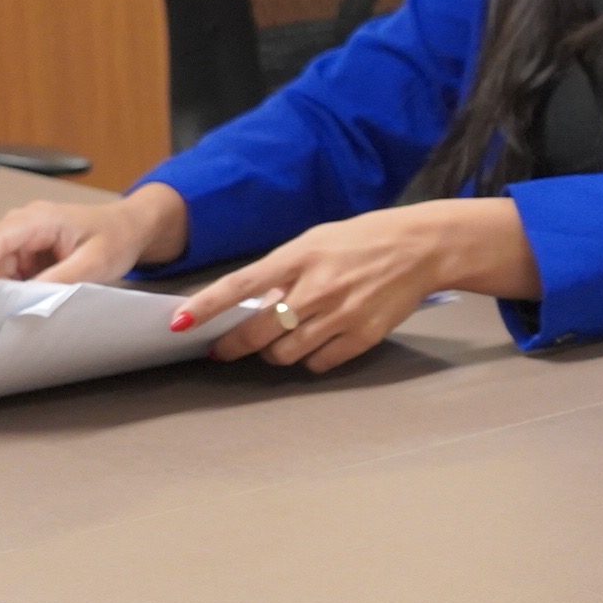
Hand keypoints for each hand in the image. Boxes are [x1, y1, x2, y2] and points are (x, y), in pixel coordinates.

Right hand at [0, 184, 189, 289]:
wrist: (132, 227)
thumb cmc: (117, 237)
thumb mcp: (94, 263)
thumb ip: (61, 279)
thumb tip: (26, 297)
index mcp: (41, 218)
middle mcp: (26, 223)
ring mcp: (26, 236)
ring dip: (1, 288)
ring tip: (11, 311)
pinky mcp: (29, 250)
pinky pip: (10, 270)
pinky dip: (12, 287)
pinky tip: (23, 302)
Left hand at [168, 198, 530, 373]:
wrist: (422, 247)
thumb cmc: (364, 239)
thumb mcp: (317, 241)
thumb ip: (283, 270)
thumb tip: (251, 303)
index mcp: (300, 256)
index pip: (241, 285)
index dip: (207, 306)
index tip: (179, 323)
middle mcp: (317, 287)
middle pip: (258, 331)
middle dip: (235, 344)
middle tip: (225, 348)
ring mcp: (340, 314)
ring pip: (284, 354)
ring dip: (274, 353)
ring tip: (282, 339)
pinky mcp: (362, 336)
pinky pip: (318, 363)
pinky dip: (310, 358)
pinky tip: (316, 342)